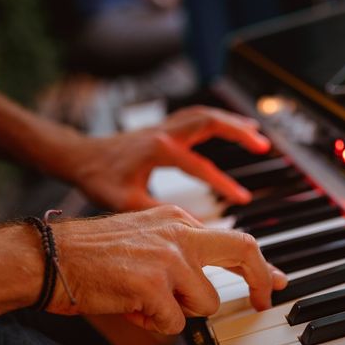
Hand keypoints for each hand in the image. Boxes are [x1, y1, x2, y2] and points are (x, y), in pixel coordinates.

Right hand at [50, 205, 287, 333]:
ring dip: (180, 312)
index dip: (260, 264)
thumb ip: (180, 254)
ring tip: (146, 302)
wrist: (48, 257)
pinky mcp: (151, 284)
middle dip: (261, 280)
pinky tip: (131, 309)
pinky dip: (155, 324)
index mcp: (176, 219)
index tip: (274, 280)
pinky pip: (175, 323)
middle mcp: (178, 232)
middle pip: (243, 251)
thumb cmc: (91, 254)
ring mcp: (167, 256)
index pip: (234, 239)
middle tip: (262, 301)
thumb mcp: (144, 240)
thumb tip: (211, 285)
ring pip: (206, 302)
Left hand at [69, 106, 270, 210]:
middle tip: (264, 146)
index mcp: (159, 151)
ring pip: (204, 115)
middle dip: (239, 132)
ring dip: (231, 121)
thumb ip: (157, 213)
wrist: (80, 157)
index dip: (224, 184)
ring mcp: (164, 128)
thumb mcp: (124, 202)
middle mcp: (164, 133)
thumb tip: (188, 230)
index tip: (243, 198)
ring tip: (256, 133)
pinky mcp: (163, 129)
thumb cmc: (99, 179)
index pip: (201, 166)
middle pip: (210, 122)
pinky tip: (228, 125)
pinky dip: (216, 119)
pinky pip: (195, 116)